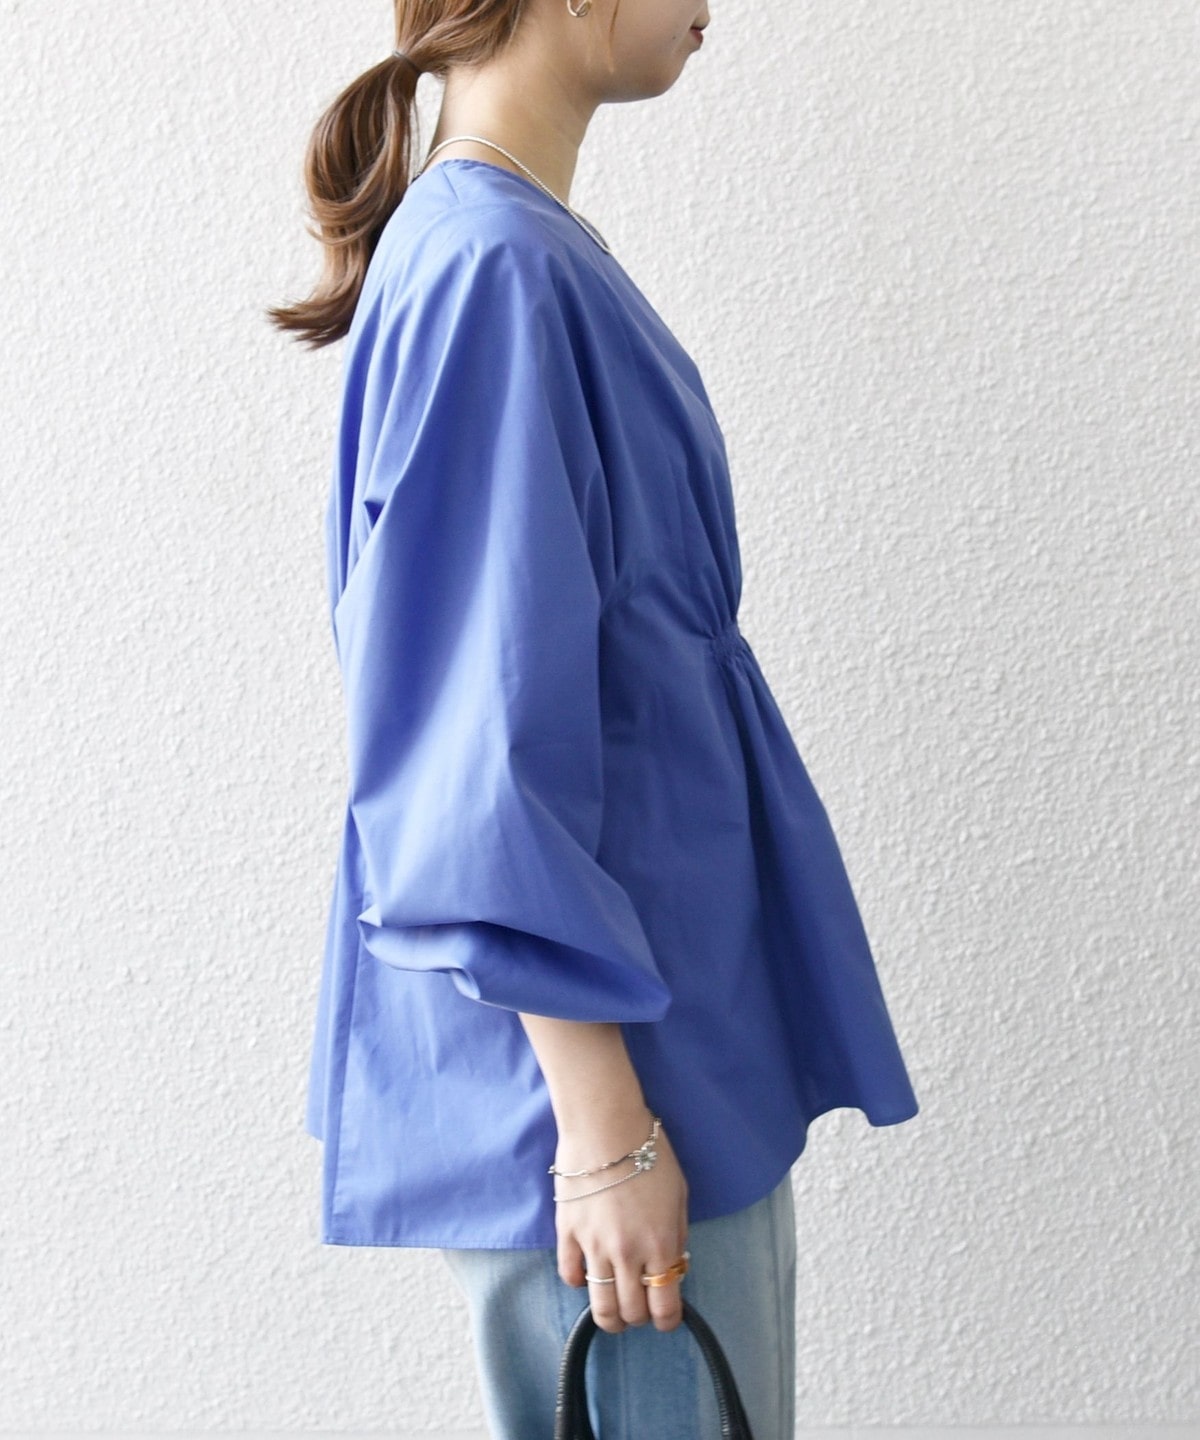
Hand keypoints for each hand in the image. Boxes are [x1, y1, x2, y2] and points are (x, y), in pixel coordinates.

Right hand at [553, 1112, 688, 1333]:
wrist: (606, 1125)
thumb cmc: (649, 1153)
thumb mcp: (679, 1194)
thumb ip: (677, 1235)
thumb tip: (672, 1264)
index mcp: (660, 1245)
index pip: (665, 1308)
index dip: (667, 1321)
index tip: (666, 1317)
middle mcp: (627, 1254)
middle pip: (632, 1313)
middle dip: (639, 1319)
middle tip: (640, 1308)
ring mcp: (594, 1246)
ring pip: (600, 1306)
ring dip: (610, 1318)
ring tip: (614, 1313)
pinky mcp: (567, 1233)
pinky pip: (570, 1275)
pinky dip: (579, 1283)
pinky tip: (587, 1275)